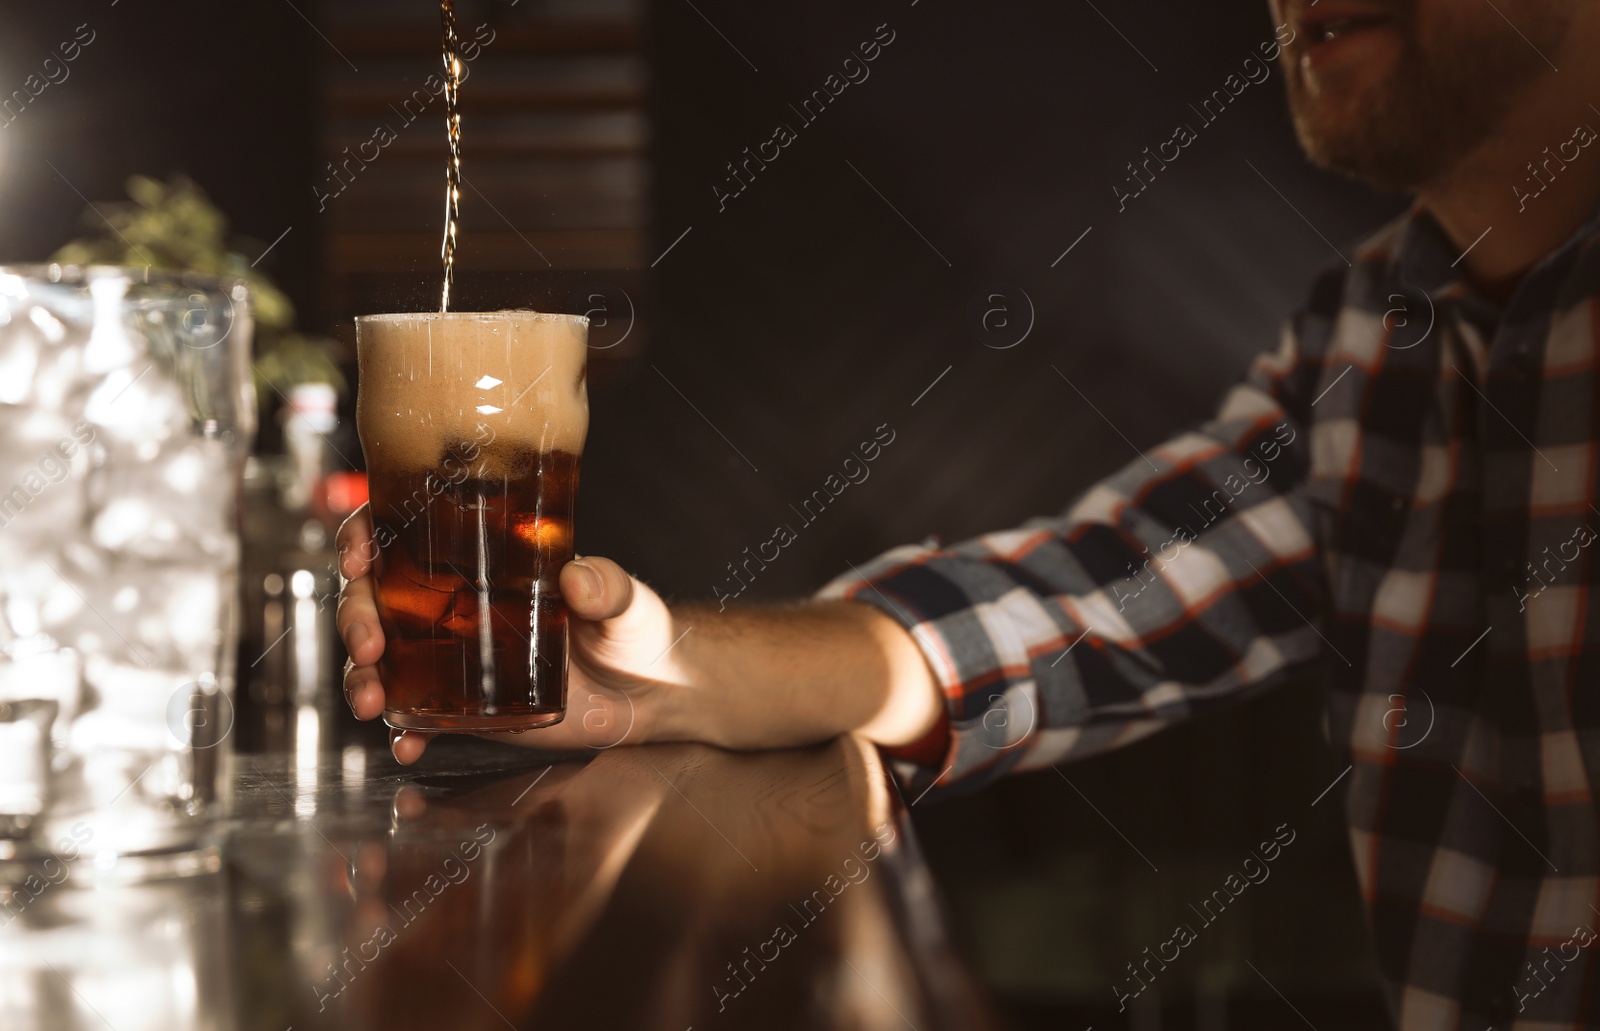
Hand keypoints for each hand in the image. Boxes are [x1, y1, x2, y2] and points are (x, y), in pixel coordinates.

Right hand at [335, 504, 689, 763]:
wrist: (651, 696)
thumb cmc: (636, 632)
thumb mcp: (626, 602)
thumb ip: (608, 587)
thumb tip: (580, 579)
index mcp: (486, 561)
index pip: (407, 532)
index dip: (367, 537)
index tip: (359, 557)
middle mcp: (458, 604)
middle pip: (378, 599)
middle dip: (356, 619)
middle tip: (369, 645)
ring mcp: (457, 656)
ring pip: (384, 659)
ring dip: (363, 678)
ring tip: (373, 703)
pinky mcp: (468, 706)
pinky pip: (418, 715)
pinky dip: (404, 731)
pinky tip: (408, 743)